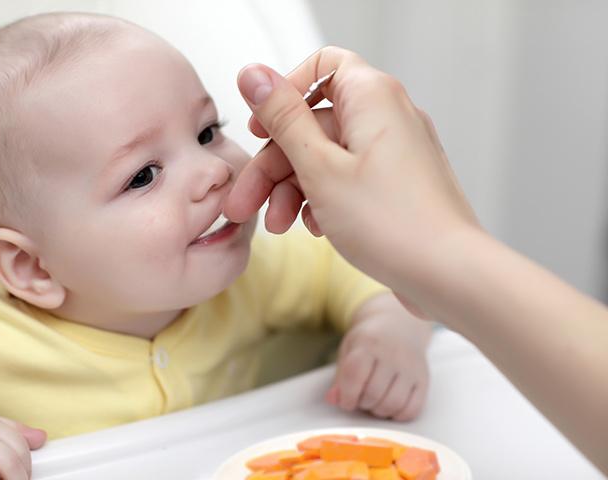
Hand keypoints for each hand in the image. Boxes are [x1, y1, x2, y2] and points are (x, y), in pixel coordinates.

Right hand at [224, 47, 478, 309]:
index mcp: (371, 97)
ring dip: (294, 189)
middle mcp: (388, 116)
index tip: (259, 129)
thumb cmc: (390, 222)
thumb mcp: (318, 167)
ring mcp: (395, 152)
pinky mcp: (397, 183)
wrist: (448, 274)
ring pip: (328, 156)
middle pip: (314, 124)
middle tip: (246, 203)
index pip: (321, 67)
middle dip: (274, 164)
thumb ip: (282, 117)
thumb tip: (252, 73)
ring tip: (279, 226)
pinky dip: (324, 199)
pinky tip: (314, 229)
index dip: (283, 94)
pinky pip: (349, 178)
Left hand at [326, 293, 431, 420]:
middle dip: (361, 403)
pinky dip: (398, 415)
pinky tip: (390, 405)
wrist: (399, 324)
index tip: (345, 401)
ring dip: (378, 411)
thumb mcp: (349, 349)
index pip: (355, 376)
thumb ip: (340, 376)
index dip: (346, 395)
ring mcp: (411, 367)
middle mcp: (393, 354)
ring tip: (373, 401)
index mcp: (369, 342)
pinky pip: (412, 409)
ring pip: (393, 404)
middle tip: (360, 398)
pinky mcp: (424, 379)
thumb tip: (332, 400)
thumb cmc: (369, 340)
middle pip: (373, 393)